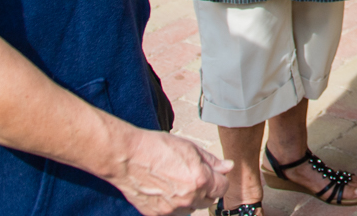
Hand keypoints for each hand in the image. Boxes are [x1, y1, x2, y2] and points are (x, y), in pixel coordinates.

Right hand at [108, 129, 231, 215]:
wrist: (127, 157)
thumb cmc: (157, 147)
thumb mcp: (190, 147)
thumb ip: (212, 161)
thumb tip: (228, 167)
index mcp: (200, 179)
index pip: (223, 187)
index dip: (219, 179)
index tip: (212, 174)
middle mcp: (189, 198)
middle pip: (209, 200)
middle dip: (206, 189)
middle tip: (192, 175)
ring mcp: (173, 209)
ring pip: (192, 209)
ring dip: (190, 199)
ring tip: (176, 181)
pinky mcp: (158, 215)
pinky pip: (174, 213)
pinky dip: (174, 205)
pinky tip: (165, 190)